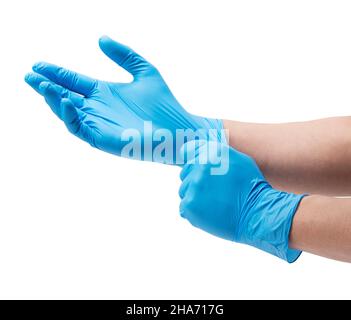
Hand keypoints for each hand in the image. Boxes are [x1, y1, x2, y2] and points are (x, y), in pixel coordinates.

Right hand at [25, 36, 222, 163]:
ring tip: (42, 85)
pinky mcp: (103, 139)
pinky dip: (70, 116)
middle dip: (47, 87)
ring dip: (54, 100)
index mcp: (104, 93)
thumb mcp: (144, 70)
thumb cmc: (164, 103)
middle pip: (66, 97)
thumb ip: (124, 55)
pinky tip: (66, 101)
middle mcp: (98, 109)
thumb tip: (101, 39)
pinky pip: (80, 128)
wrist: (178, 127)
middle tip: (30, 75)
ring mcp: (99, 124)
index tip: (38, 64)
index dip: (56, 73)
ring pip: (69, 113)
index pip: (74, 81)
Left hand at [179, 141, 305, 261]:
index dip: (195, 164)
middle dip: (196, 181)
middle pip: (185, 173)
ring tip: (214, 203)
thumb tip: (197, 151)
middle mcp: (199, 166)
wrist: (257, 212)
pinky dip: (194, 212)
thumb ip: (216, 153)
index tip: (202, 173)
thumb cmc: (251, 187)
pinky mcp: (189, 205)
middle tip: (214, 192)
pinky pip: (184, 207)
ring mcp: (193, 186)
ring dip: (195, 197)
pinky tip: (210, 213)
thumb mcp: (238, 159)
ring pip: (184, 191)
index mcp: (211, 152)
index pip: (188, 152)